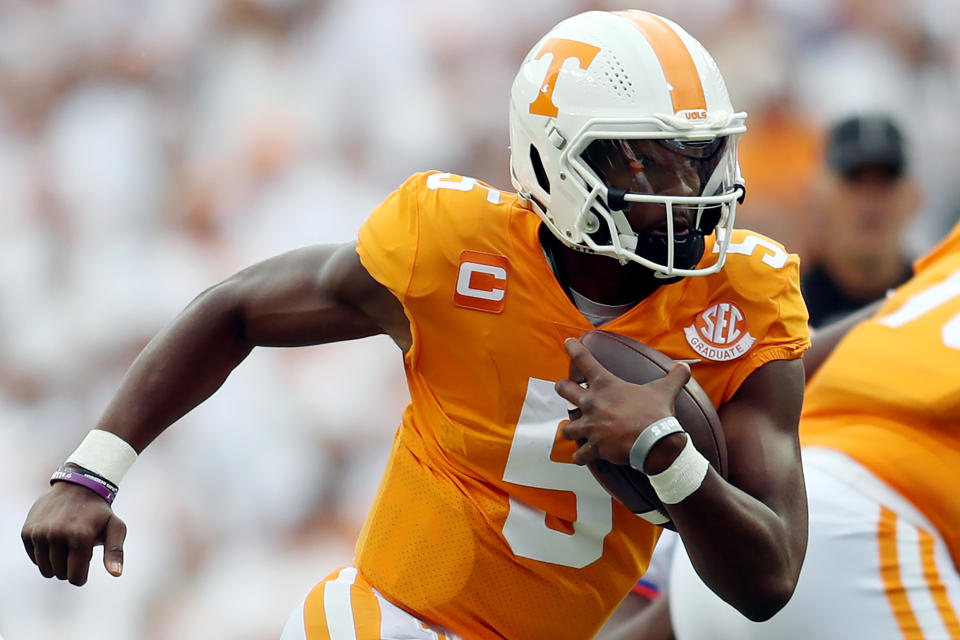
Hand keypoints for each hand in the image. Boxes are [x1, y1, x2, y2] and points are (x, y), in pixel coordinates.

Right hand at [21, 482, 126, 585]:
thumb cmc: (99, 512)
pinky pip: (34, 559)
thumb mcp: (115, 527)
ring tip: (67, 544)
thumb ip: (115, 552)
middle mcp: (57, 534)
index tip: (85, 563)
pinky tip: (54, 540)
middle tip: (77, 548)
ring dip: (57, 562)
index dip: (82, 576)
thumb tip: (116, 574)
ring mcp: (39, 533)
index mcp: (80, 536)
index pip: (76, 577)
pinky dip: (44, 555)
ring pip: (46, 569)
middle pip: (60, 574)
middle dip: (70, 567)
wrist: (77, 486)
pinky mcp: (27, 531)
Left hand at [556, 337, 690, 465]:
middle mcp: (592, 404)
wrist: (654, 442)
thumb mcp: (665, 390)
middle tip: (563, 387)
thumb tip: (684, 366)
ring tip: (574, 429)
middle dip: (563, 388)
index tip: (568, 343)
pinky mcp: (595, 447)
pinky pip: (580, 454)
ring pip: (568, 427)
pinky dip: (581, 456)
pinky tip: (582, 456)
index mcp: (606, 385)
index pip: (585, 360)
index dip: (574, 349)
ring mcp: (591, 426)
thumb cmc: (656, 414)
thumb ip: (674, 376)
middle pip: (565, 390)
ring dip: (571, 429)